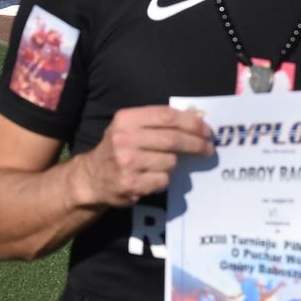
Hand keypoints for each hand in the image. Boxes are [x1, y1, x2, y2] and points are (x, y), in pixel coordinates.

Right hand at [73, 106, 212, 207]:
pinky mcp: (130, 184)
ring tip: (162, 164)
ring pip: (170, 162)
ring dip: (173, 164)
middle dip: (195, 144)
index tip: (207, 130)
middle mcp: (124, 138)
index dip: (191, 123)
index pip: (167, 116)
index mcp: (126, 119)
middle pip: (172, 139)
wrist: (91, 178)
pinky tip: (152, 178)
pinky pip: (163, 180)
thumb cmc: (118, 148)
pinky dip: (163, 180)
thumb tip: (196, 120)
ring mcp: (126, 162)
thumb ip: (157, 121)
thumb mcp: (129, 127)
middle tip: (208, 149)